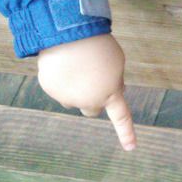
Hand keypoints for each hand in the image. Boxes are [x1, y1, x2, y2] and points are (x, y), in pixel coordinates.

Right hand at [37, 34, 136, 150]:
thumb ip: (114, 81)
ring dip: (75, 88)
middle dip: (92, 100)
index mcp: (109, 94)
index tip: (131, 148)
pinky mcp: (50, 88)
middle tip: (93, 80)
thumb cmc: (98, 45)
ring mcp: (66, 97)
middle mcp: (87, 101)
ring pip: (72, 98)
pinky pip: (57, 87)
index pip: (121, 117)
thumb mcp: (117, 62)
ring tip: (77, 64)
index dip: (126, 133)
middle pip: (92, 109)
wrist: (69, 32)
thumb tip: (107, 93)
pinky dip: (60, 79)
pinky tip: (63, 62)